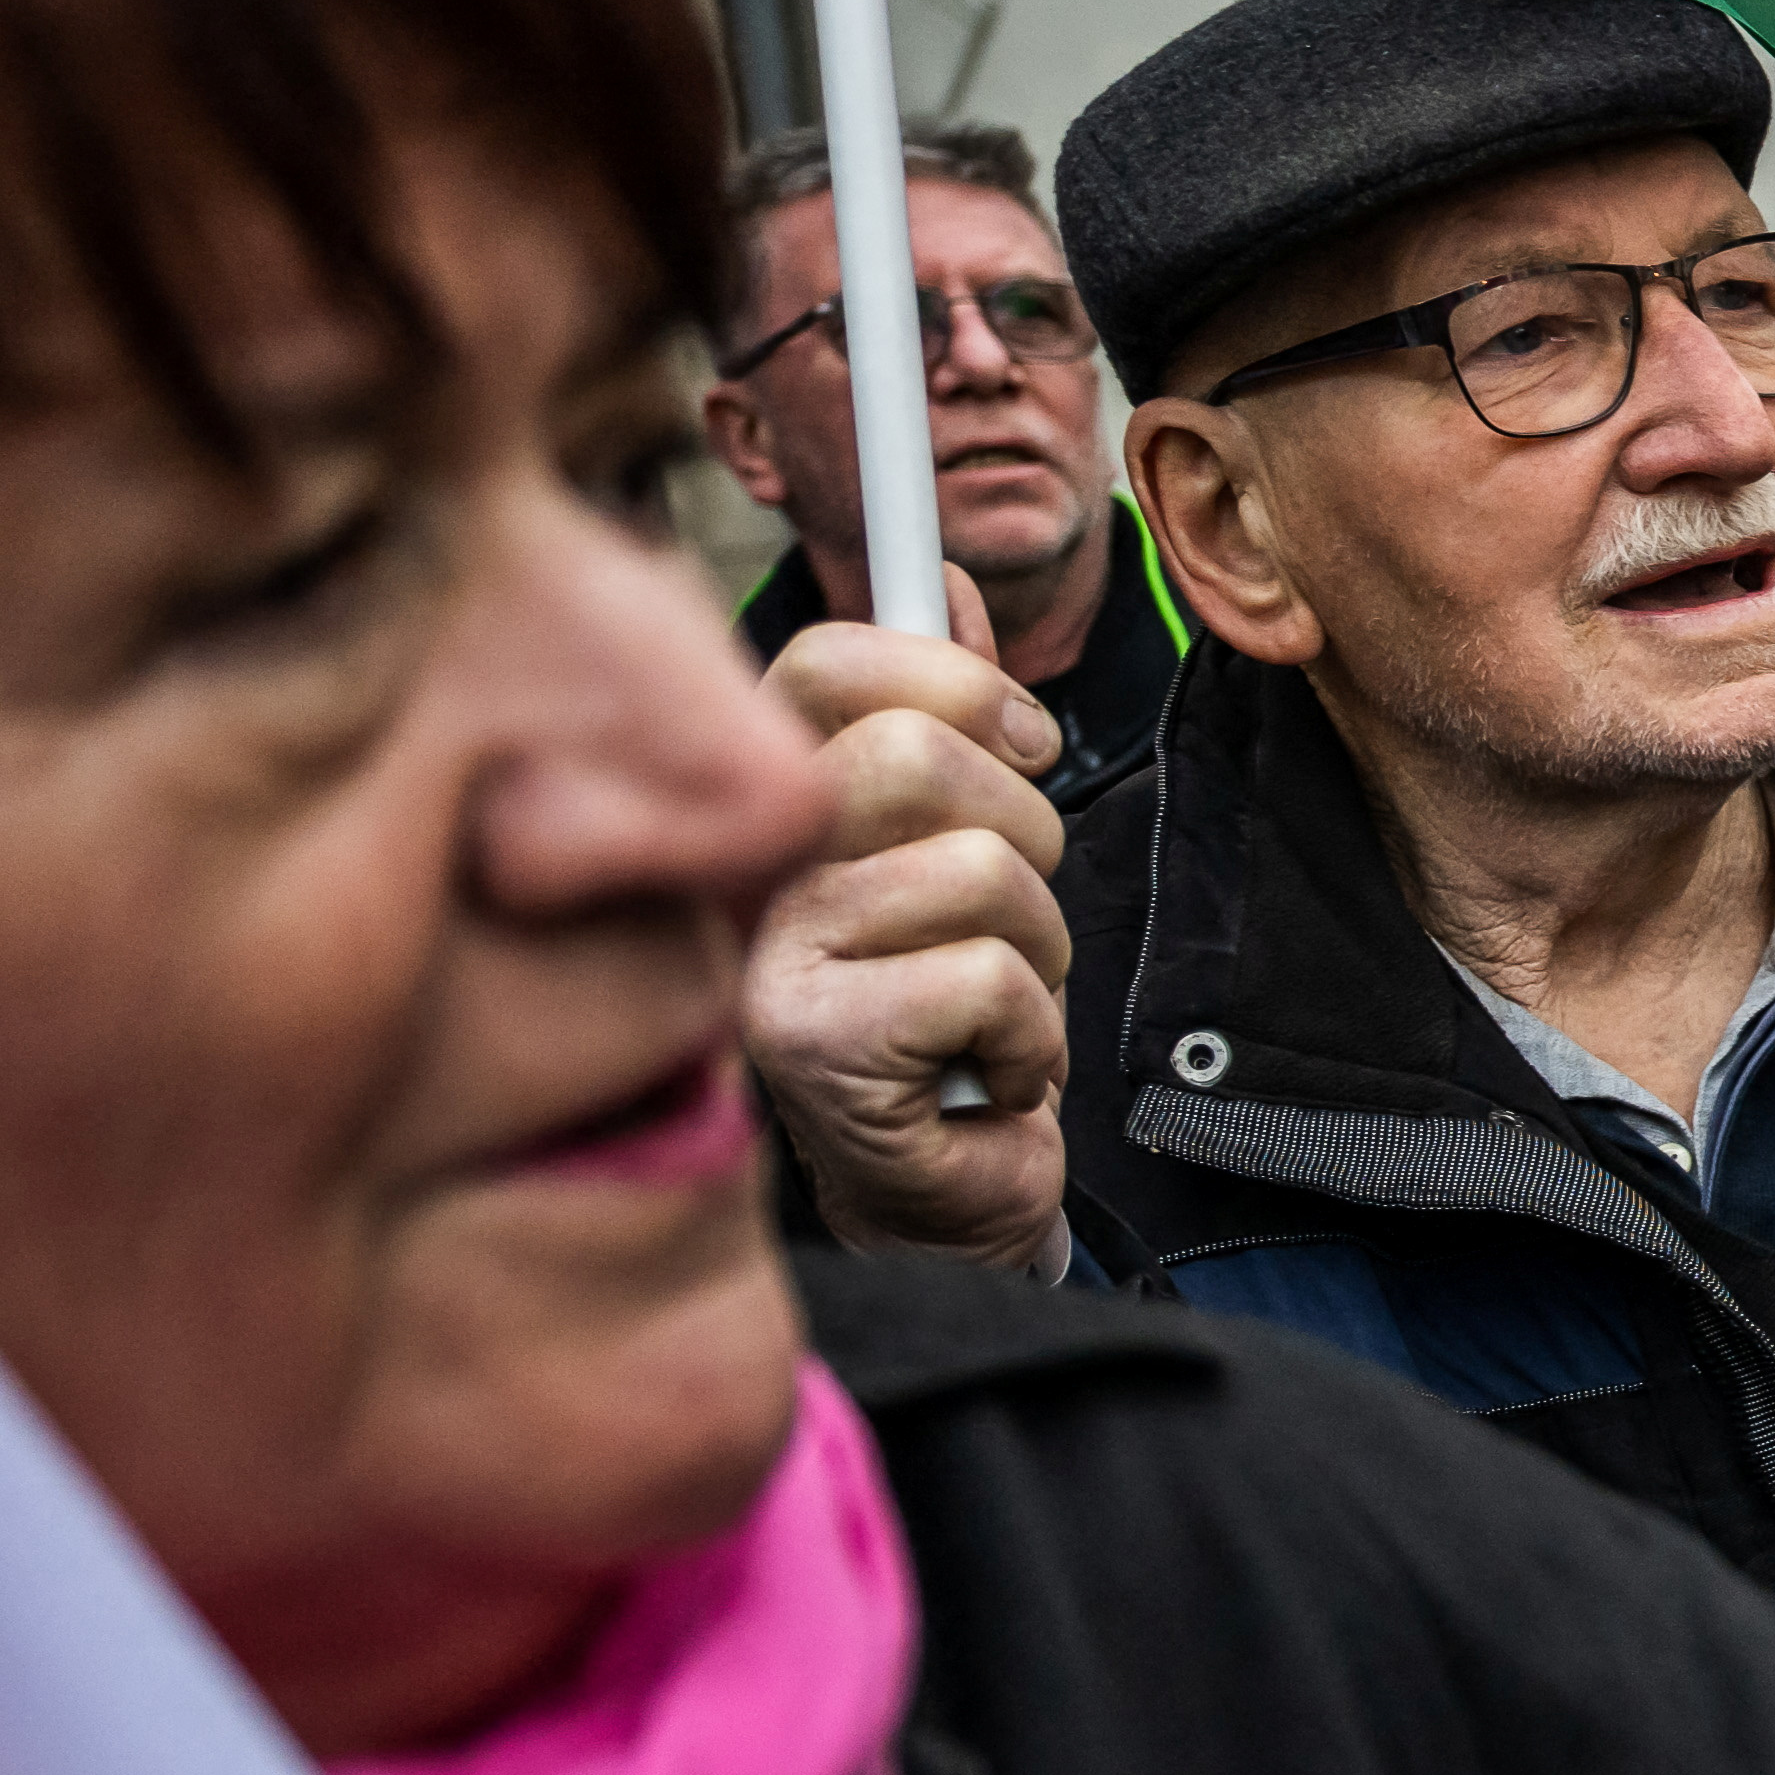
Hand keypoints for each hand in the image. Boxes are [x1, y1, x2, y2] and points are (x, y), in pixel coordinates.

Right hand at [738, 587, 1073, 1280]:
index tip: (1019, 736)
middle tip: (1004, 915)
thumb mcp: (958, 847)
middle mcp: (738, 870)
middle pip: (916, 756)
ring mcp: (763, 956)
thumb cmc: (946, 1021)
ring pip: (981, 871)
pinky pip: (991, 980)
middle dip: (1023, 834)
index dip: (951, 676)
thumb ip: (946, 714)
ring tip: (985, 1008)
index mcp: (764, 804)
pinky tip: (981, 1071)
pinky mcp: (814, 1042)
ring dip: (1037, 948)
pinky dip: (1030, 1032)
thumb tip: (950, 582)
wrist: (940, 1193)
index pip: (828, 660)